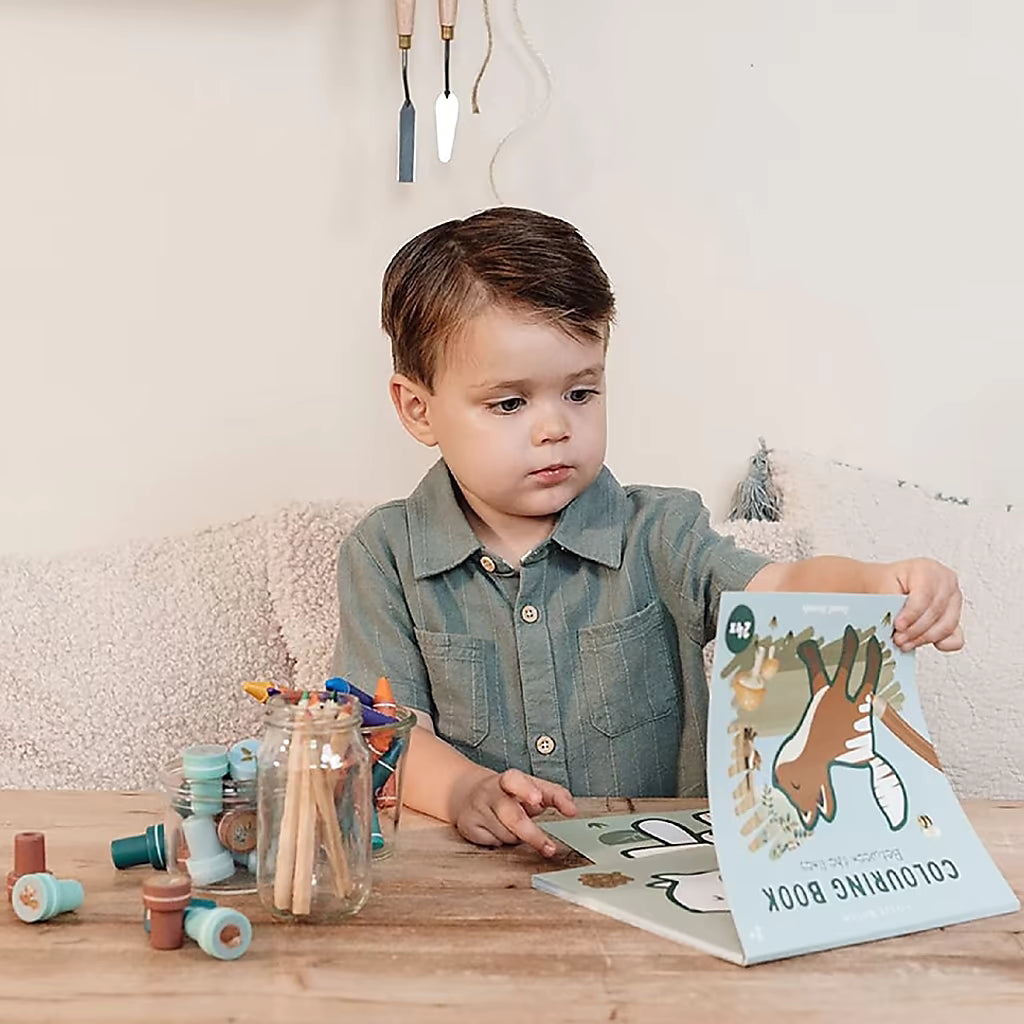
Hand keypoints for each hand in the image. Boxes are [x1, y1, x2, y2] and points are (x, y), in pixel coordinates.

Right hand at [451, 768, 576, 856]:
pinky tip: (497, 831)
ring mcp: (477, 809)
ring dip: (516, 838)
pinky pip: (492, 843)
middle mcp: (490, 792)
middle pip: (512, 816)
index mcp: (508, 779)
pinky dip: (500, 842)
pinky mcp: (468, 826)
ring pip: (505, 835)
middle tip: (549, 848)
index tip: (538, 800)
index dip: (526, 790)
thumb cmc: (507, 792)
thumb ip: (553, 794)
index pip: (516, 780)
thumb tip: (572, 809)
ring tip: (514, 828)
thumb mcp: (530, 786)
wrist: (466, 791)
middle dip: (532, 835)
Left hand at [886, 558, 963, 652]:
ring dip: (924, 638)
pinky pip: (955, 636)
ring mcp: (954, 599)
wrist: (892, 584)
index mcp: (928, 569)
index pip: (924, 595)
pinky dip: (941, 644)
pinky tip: (922, 644)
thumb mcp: (884, 584)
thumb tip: (893, 617)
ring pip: (946, 625)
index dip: (912, 613)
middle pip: (936, 611)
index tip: (898, 626)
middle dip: (916, 630)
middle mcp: (946, 582)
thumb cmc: (889, 582)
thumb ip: (890, 600)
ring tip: (904, 643)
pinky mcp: (955, 616)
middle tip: (898, 639)